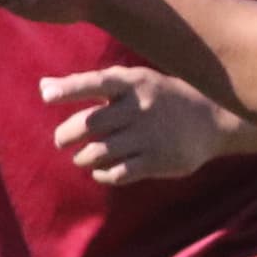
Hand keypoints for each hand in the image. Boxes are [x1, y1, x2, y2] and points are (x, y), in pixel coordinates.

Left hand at [42, 67, 236, 185]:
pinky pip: (118, 173)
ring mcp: (150, 135)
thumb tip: (43, 85)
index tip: (46, 95)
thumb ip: (88, 84)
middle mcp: (141, 107)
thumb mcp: (132, 82)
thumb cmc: (159, 97)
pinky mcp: (158, 161)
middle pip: (90, 124)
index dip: (70, 89)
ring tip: (82, 156)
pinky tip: (100, 171)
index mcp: (134, 83)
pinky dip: (102, 174)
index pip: (97, 82)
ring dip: (83, 158)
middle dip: (66, 135)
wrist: (213, 119)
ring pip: (99, 152)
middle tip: (61, 140)